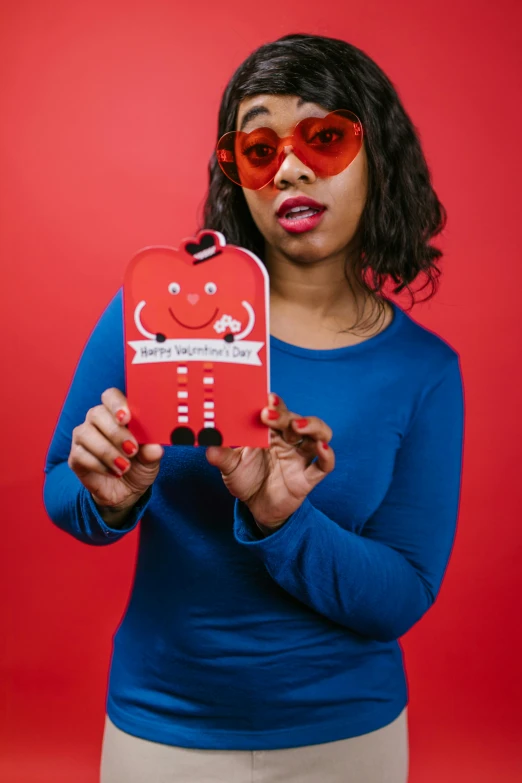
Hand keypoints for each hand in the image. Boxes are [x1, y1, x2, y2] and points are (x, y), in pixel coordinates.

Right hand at [68, 388, 163, 512]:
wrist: (126, 491)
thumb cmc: (139, 466)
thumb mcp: (151, 460)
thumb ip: (152, 451)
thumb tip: (155, 447)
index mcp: (117, 413)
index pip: (111, 396)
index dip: (117, 404)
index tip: (127, 418)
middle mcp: (97, 421)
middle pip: (96, 413)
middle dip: (115, 432)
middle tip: (132, 450)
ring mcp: (84, 437)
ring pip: (85, 433)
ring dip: (107, 451)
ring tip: (125, 466)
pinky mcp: (75, 457)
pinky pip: (80, 454)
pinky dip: (99, 465)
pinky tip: (114, 472)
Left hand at [206, 393, 334, 529]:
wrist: (257, 508)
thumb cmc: (246, 479)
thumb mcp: (230, 467)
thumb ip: (222, 456)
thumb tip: (208, 444)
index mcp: (269, 432)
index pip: (275, 410)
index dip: (274, 402)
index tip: (266, 397)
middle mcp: (288, 440)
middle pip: (294, 419)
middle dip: (284, 414)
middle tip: (268, 412)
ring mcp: (300, 457)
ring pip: (317, 433)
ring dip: (311, 425)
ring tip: (297, 425)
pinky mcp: (308, 477)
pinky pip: (324, 464)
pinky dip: (327, 454)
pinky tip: (322, 448)